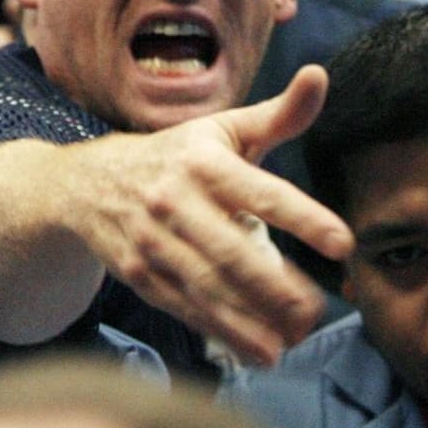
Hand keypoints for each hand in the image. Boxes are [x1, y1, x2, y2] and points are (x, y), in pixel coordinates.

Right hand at [59, 66, 352, 363]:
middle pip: (230, 250)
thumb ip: (279, 115)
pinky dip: (222, 332)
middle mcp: (175, 200)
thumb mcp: (222, 130)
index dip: (302, 217)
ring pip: (206, 285)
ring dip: (250, 318)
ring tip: (291, 339)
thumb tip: (320, 75)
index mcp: (203, 161)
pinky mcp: (139, 274)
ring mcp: (152, 241)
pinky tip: (259, 352)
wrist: (85, 184)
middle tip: (317, 309)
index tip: (343, 242)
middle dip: (275, 284)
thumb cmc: (176, 155)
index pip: (260, 191)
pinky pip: (185, 307)